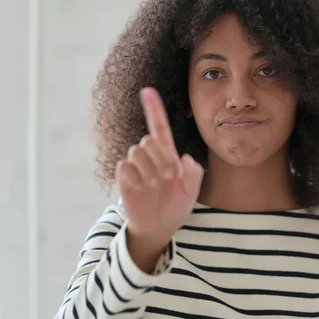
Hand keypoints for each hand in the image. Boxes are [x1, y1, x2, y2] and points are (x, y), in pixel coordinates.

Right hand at [117, 88, 202, 266]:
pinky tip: (142, 190)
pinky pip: (125, 168)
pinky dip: (135, 178)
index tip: (147, 90)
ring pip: (136, 151)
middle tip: (166, 177)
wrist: (160, 227)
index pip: (160, 127)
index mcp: (168, 155)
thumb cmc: (176, 205)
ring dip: (148, 169)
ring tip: (155, 186)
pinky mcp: (125, 180)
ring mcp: (137, 168)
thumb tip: (186, 159)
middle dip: (159, 157)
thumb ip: (194, 173)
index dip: (153, 109)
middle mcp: (150, 158)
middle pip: (148, 140)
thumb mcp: (192, 191)